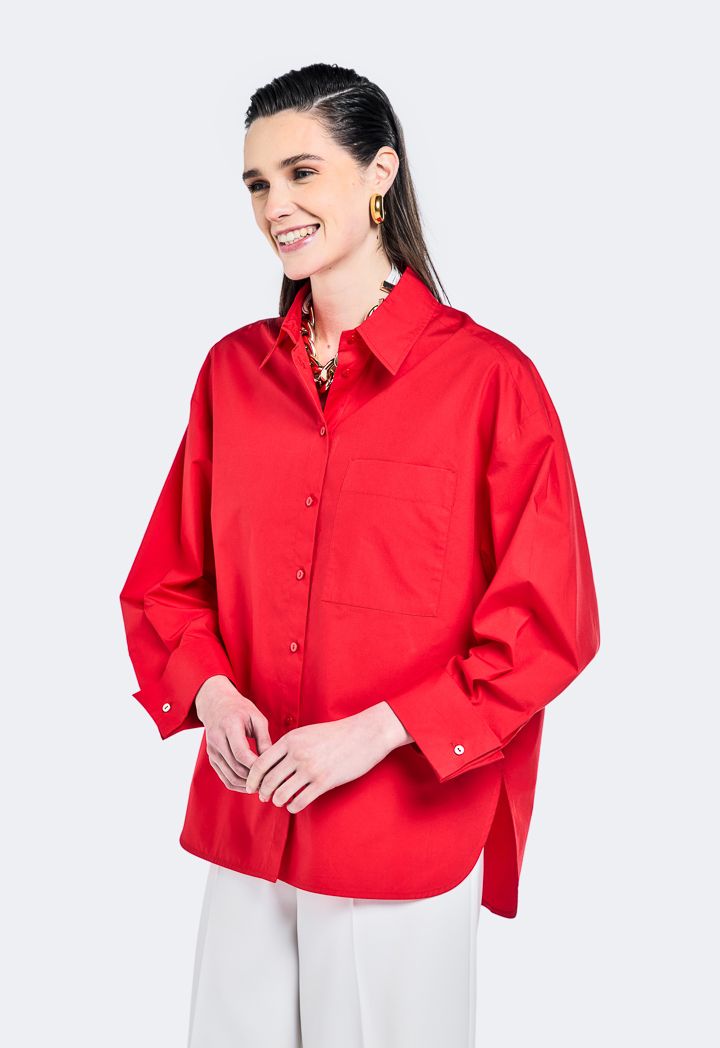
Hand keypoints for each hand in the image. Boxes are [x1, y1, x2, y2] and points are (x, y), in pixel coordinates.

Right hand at [194, 676, 272, 791]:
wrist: (216, 704)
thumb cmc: (240, 709)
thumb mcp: (256, 718)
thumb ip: (264, 739)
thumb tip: (271, 761)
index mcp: (229, 726)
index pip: (241, 753)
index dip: (257, 766)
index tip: (272, 770)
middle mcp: (217, 739)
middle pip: (236, 768)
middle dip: (254, 778)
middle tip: (271, 781)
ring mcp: (212, 751)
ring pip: (230, 777)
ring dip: (247, 785)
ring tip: (263, 784)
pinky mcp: (212, 758)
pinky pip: (225, 778)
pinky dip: (239, 785)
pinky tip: (252, 784)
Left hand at [245, 704, 400, 813]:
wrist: (365, 734)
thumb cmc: (335, 734)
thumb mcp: (306, 733)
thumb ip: (288, 746)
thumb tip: (270, 764)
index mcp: (290, 740)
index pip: (260, 763)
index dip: (252, 778)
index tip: (251, 786)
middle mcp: (297, 754)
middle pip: (268, 780)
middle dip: (262, 793)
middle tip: (263, 798)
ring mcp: (310, 768)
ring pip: (281, 793)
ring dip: (277, 801)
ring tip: (279, 801)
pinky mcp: (324, 782)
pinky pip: (299, 801)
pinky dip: (292, 807)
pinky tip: (293, 805)